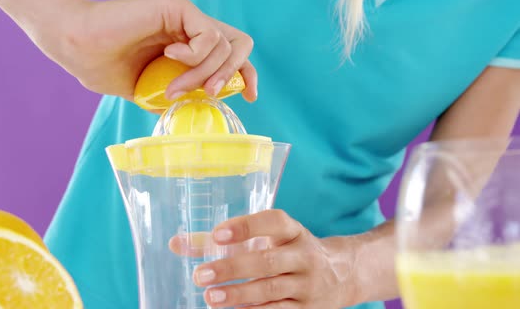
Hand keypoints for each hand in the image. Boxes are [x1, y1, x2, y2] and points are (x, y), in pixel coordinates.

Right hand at [15, 0, 256, 102]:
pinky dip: (195, 56)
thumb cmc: (101, 65)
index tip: (249, 96)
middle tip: (212, 94)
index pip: (231, 56)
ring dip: (201, 75)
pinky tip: (169, 57)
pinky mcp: (178, 9)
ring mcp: (186, 18)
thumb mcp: (144, 91)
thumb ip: (168, 96)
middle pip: (240, 46)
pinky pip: (209, 36)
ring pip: (224, 47)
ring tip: (173, 88)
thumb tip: (183, 112)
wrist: (76, 47)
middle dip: (235, 74)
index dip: (247, 74)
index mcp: (186, 47)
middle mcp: (191, 31)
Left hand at [187, 210, 360, 307]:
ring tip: (210, 298)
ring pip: (271, 290)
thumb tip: (176, 244)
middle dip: (232, 268)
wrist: (343, 274)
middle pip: (268, 261)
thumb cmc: (290, 251)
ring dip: (239, 295)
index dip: (247, 226)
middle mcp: (304, 255)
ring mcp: (308, 284)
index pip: (275, 222)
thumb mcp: (267, 239)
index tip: (218, 234)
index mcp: (294, 232)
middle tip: (200, 275)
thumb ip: (222, 240)